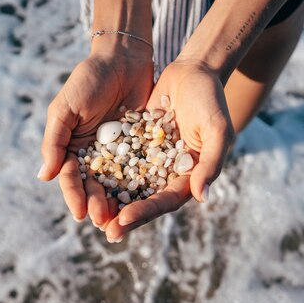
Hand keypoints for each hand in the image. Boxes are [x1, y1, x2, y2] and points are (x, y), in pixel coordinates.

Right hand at [38, 49, 153, 227]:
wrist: (123, 58)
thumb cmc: (88, 80)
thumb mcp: (65, 108)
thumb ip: (55, 141)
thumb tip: (44, 177)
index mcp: (73, 148)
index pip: (71, 178)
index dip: (74, 196)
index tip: (80, 214)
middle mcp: (95, 155)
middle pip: (95, 187)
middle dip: (99, 205)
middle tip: (106, 223)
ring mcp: (120, 152)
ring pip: (119, 184)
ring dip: (120, 203)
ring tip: (125, 220)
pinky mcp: (143, 147)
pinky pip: (143, 169)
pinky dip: (144, 185)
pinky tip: (148, 200)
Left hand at [103, 59, 233, 241]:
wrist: (194, 71)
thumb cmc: (211, 100)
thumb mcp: (217, 130)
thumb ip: (211, 163)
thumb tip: (202, 197)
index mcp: (189, 176)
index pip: (165, 201)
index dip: (145, 212)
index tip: (123, 220)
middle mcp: (168, 173)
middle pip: (144, 200)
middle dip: (124, 216)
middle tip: (105, 231)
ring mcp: (150, 159)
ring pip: (127, 185)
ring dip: (111, 200)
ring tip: (90, 213)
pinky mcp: (135, 143)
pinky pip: (117, 161)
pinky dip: (104, 172)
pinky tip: (85, 180)